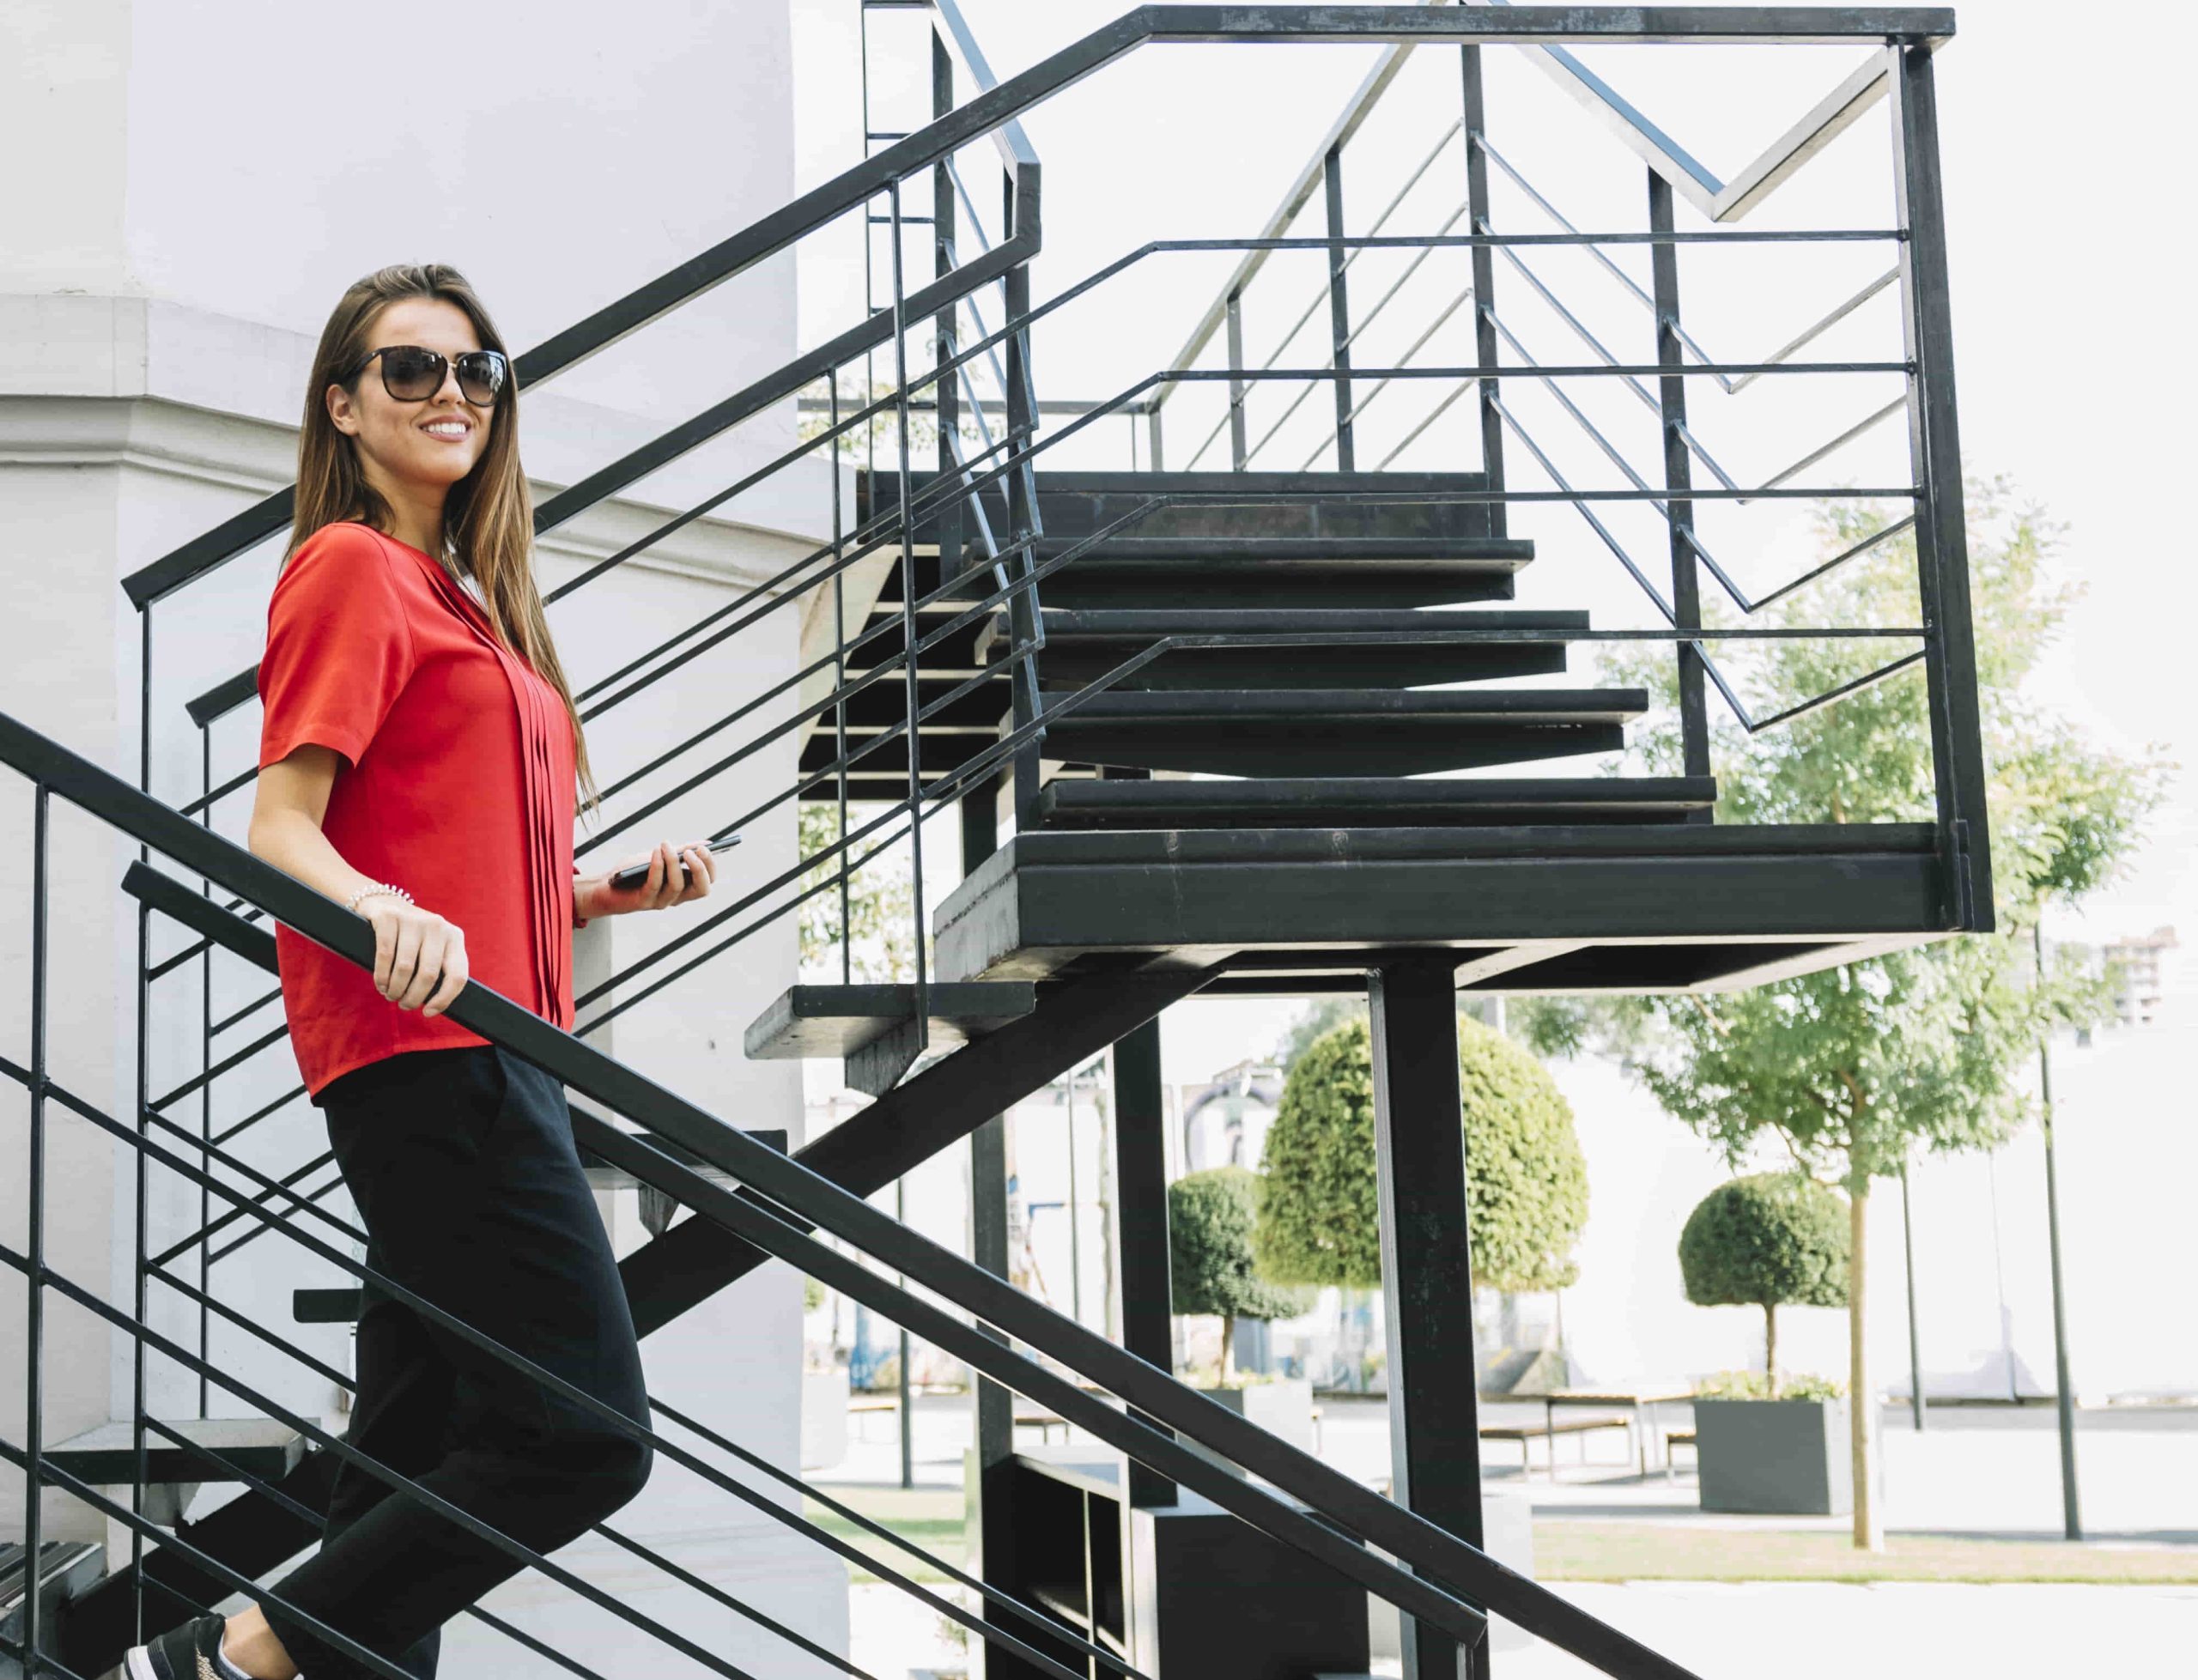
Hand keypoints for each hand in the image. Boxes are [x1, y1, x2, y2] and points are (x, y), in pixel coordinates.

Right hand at [362, 897, 467, 1016]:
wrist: (383, 903)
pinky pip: (385, 955)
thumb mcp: (432, 948)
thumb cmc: (411, 938)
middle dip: (414, 997)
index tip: (428, 1012)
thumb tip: (434, 1007)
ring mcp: (413, 919)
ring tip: (390, 995)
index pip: (458, 975)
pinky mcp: (389, 917)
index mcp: (454, 937)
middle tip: (404, 1005)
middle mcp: (437, 926)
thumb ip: (438, 969)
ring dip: (395, 989)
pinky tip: (381, 984)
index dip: (444, 999)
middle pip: (429, 975)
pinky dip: (381, 976)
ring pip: (405, 968)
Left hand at [580, 840, 717, 919]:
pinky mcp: (643, 902)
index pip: (708, 882)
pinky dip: (657, 866)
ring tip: (665, 844)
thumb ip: (681, 852)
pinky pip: (655, 884)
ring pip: (678, 885)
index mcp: (684, 888)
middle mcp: (676, 898)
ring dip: (674, 862)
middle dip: (700, 868)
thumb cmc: (634, 872)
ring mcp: (660, 902)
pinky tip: (656, 851)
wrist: (604, 886)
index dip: (710, 866)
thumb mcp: (660, 858)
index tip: (704, 847)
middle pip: (702, 890)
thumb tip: (705, 843)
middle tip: (693, 850)